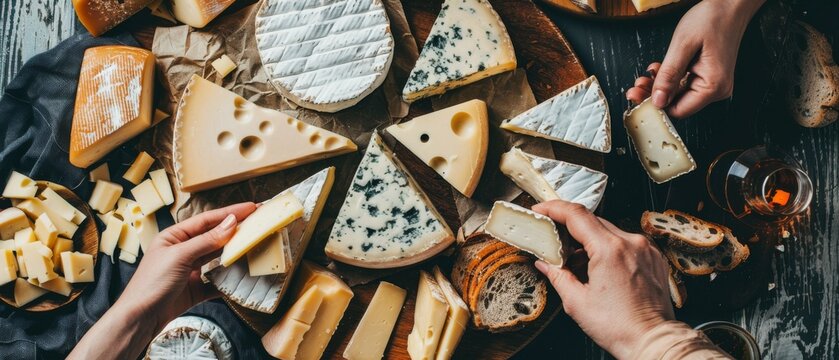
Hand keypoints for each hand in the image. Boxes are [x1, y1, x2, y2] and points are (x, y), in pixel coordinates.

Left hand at [119, 202, 256, 325]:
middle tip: (257, 223)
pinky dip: (227, 281)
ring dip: (233, 253)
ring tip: (253, 246)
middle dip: (235, 231)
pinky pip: (215, 282)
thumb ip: (207, 240)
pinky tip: (240, 278)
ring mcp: (189, 270)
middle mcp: (182, 251)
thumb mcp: (180, 256)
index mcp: (174, 237)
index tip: (251, 207)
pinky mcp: (194, 289)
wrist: (140, 318)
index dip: (230, 213)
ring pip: (216, 258)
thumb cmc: (152, 283)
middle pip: (214, 237)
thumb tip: (231, 223)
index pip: (207, 220)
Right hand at [532, 201, 672, 358]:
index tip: (541, 209)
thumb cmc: (620, 327)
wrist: (652, 341)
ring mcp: (645, 249)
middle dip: (570, 227)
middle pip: (592, 221)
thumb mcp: (577, 302)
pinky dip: (608, 248)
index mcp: (610, 250)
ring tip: (576, 262)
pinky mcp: (653, 257)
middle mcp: (631, 243)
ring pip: (609, 231)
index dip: (554, 208)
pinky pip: (625, 242)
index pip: (576, 215)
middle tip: (554, 239)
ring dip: (589, 240)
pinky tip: (598, 267)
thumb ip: (557, 276)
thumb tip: (545, 263)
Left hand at [626, 0, 764, 117]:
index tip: (638, 96)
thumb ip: (669, 75)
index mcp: (713, 86)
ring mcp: (713, 84)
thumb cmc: (712, 19)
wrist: (730, 5)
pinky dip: (669, 78)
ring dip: (659, 86)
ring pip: (678, 94)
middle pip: (677, 103)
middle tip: (635, 86)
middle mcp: (716, 89)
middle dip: (654, 94)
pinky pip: (684, 84)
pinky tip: (659, 69)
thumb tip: (657, 100)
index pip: (679, 110)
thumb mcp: (683, 45)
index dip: (656, 105)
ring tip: (645, 75)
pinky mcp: (708, 77)